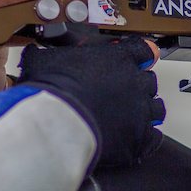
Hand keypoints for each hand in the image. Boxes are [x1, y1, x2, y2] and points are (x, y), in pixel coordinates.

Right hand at [18, 37, 164, 167]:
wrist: (59, 123)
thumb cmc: (54, 90)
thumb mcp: (45, 61)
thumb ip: (46, 54)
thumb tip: (34, 53)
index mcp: (118, 58)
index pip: (143, 51)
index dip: (141, 57)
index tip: (140, 60)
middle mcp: (135, 82)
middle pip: (150, 81)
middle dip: (140, 86)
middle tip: (127, 93)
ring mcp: (140, 111)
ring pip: (157, 108)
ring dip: (148, 111)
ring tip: (136, 116)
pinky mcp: (139, 138)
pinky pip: (154, 137)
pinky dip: (148, 138)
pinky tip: (139, 139)